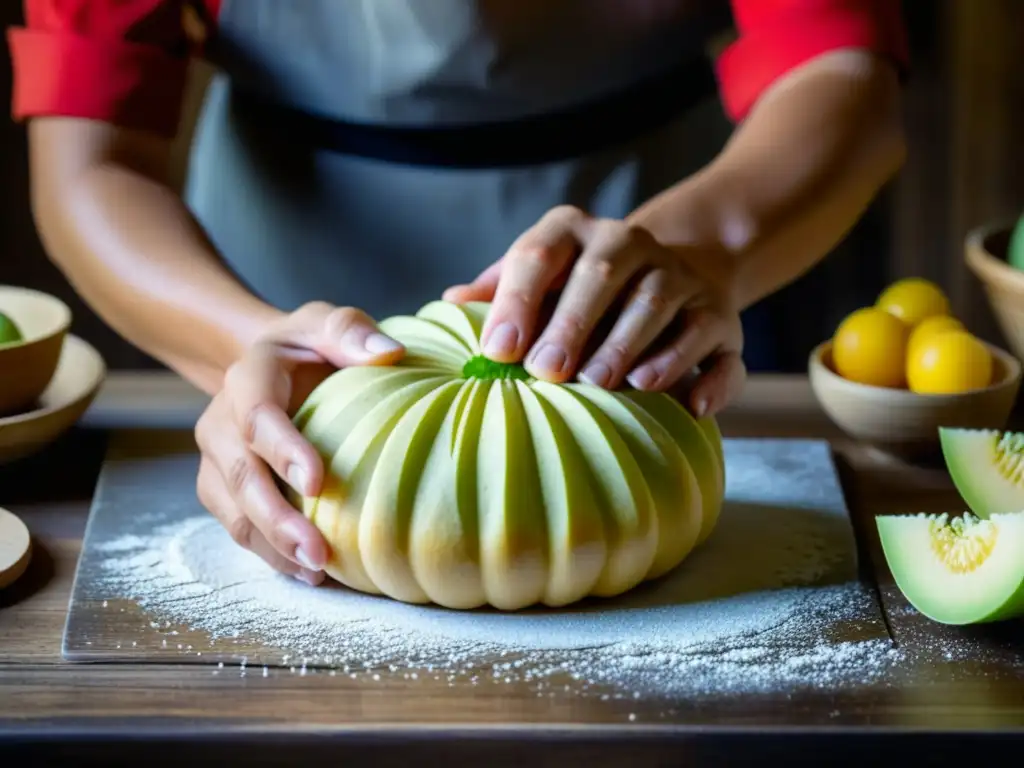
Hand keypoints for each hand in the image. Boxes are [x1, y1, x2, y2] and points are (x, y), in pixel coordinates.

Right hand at [193, 302, 404, 583]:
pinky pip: (238, 527)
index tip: (318, 482)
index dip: (282, 449)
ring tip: (317, 571)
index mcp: (247, 376)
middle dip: (276, 518)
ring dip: (271, 546)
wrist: (272, 365)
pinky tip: (308, 572)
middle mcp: (221, 420)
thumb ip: (351, 331)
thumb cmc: (310, 348)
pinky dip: (270, 553)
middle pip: (239, 475)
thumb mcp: (326, 324)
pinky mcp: (221, 488)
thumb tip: (389, 352)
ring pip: (234, 510)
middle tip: (318, 551)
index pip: (257, 415)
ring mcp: (217, 458)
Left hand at [443, 205, 745, 416]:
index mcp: (574, 232)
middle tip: (548, 372)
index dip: (517, 301)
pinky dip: (710, 376)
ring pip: (659, 303)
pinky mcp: (721, 318)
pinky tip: (690, 406)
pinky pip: (717, 344)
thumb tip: (449, 301)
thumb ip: (500, 289)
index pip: (539, 256)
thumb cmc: (583, 288)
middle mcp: (630, 244)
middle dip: (573, 323)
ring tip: (606, 386)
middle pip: (603, 273)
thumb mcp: (540, 276)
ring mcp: (680, 279)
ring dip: (631, 345)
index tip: (499, 351)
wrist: (678, 268)